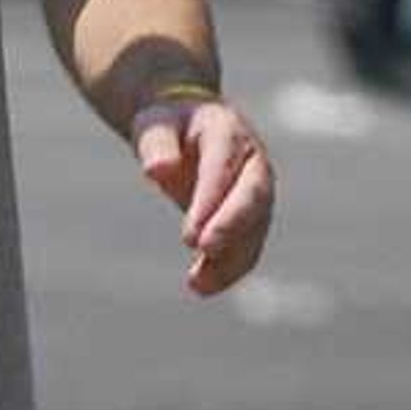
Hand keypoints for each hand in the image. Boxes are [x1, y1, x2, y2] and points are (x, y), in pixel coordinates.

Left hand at [132, 96, 275, 297]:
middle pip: (254, 198)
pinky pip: (245, 245)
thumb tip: (157, 171)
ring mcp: (255, 190)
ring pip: (254, 229)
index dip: (210, 200)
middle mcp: (252, 163)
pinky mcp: (248, 215)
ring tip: (199, 285)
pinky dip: (227, 268)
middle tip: (206, 251)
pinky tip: (202, 286)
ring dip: (231, 259)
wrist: (188, 125)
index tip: (190, 235)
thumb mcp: (155, 124)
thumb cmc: (168, 123)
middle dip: (233, 227)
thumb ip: (157, 145)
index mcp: (228, 133)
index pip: (223, 168)